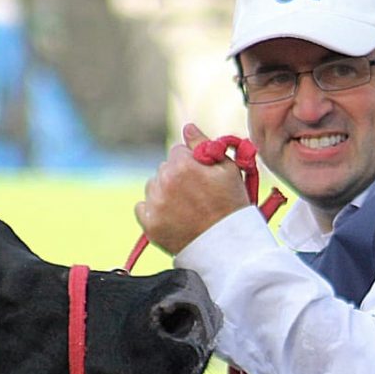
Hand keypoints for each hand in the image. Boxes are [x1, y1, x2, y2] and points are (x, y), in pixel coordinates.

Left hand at [135, 124, 251, 254]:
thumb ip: (205, 144)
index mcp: (182, 165)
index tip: (203, 178)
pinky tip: (173, 218)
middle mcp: (163, 182)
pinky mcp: (149, 225)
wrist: (227, 246)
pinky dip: (153, 211)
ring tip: (186, 208)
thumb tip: (187, 127)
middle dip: (177, 177)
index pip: (178, 152)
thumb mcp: (228, 170)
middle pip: (164, 169)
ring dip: (164, 193)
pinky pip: (142, 208)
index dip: (192, 164)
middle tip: (196, 196)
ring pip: (153, 187)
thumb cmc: (231, 206)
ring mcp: (154, 204)